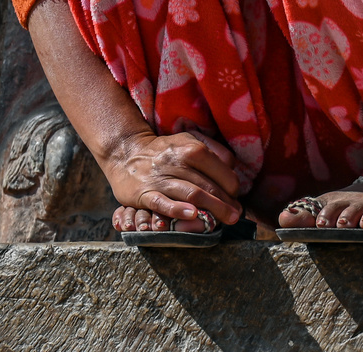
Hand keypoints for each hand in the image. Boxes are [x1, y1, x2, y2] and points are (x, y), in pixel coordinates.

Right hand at [107, 129, 240, 231]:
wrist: (126, 152)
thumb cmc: (166, 151)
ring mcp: (161, 177)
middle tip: (236, 216)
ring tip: (225, 221)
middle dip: (227, 204)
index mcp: (193, 148)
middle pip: (210, 186)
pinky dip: (178, 209)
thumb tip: (233, 167)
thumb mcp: (190, 141)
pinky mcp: (145, 193)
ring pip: (193, 194)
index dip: (233, 189)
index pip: (223, 172)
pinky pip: (163, 203)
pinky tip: (193, 215)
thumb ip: (213, 151)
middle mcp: (179, 161)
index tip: (235, 200)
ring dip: (212, 209)